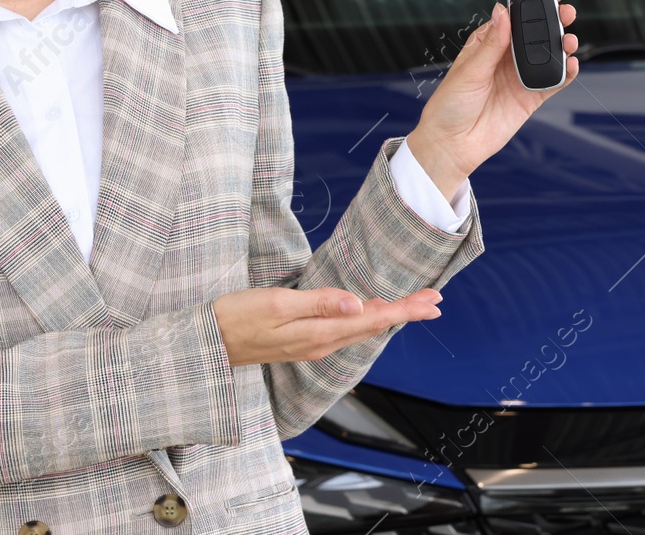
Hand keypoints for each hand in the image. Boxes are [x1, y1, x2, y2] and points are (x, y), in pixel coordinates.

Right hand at [211, 287, 443, 365]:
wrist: (207, 343)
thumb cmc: (237, 317)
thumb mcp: (277, 303)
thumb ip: (319, 302)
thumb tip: (359, 304)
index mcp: (319, 332)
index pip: (373, 319)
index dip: (405, 309)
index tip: (432, 301)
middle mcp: (322, 343)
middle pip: (374, 326)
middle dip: (407, 312)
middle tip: (436, 301)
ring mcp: (313, 344)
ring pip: (362, 329)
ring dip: (390, 316)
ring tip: (415, 305)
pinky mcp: (304, 341)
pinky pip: (346, 331)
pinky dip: (368, 320)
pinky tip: (374, 312)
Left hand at [406, 0, 579, 183]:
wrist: (453, 144)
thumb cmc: (450, 105)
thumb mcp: (469, 70)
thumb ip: (491, 43)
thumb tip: (503, 11)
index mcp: (488, 43)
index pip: (515, 15)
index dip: (534, 0)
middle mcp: (506, 57)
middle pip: (537, 31)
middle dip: (555, 18)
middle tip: (568, 11)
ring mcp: (520, 76)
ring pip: (549, 54)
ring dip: (563, 44)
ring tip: (570, 39)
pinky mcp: (531, 97)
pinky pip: (554, 81)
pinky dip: (566, 72)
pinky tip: (572, 64)